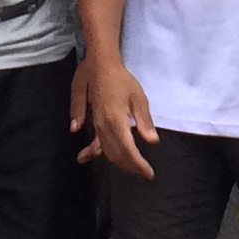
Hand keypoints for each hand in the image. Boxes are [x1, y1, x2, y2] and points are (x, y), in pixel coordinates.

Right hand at [76, 58, 156, 177]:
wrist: (99, 64)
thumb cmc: (121, 79)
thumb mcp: (138, 97)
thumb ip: (144, 121)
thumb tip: (152, 141)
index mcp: (116, 121)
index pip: (128, 151)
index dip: (138, 165)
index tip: (149, 173)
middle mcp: (103, 126)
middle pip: (116, 154)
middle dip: (130, 166)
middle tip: (143, 172)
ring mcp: (95, 124)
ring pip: (105, 150)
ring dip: (117, 161)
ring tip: (129, 167)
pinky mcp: (91, 120)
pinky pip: (93, 141)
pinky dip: (93, 152)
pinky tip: (87, 156)